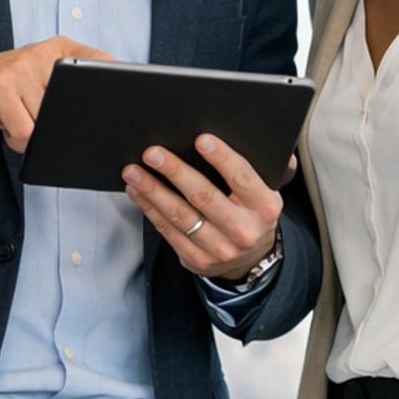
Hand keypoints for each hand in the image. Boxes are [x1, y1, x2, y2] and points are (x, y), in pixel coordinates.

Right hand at [0, 37, 112, 151]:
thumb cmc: (6, 89)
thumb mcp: (41, 77)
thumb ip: (72, 86)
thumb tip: (104, 114)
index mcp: (59, 49)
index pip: (100, 62)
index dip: (114, 84)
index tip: (119, 104)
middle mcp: (41, 54)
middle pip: (75, 103)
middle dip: (66, 123)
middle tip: (45, 120)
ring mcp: (20, 69)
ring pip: (49, 122)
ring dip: (37, 134)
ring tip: (20, 119)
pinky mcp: (0, 89)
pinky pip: (26, 132)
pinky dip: (20, 141)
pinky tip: (8, 126)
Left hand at [122, 136, 282, 281]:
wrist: (250, 260)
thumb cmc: (251, 214)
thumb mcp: (263, 193)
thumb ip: (250, 170)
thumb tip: (225, 138)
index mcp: (264, 207)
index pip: (242, 178)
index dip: (222, 158)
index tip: (201, 139)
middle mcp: (243, 230)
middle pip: (204, 196)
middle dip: (175, 171)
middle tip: (153, 153)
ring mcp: (218, 248)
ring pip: (179, 215)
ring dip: (152, 190)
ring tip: (134, 171)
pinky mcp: (196, 259)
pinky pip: (167, 230)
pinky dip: (148, 208)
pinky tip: (137, 191)